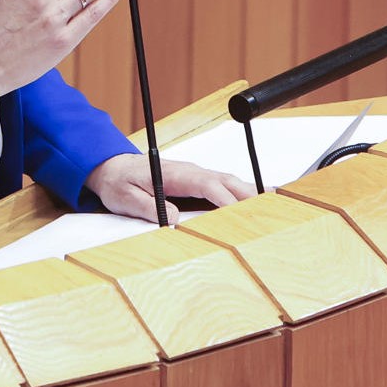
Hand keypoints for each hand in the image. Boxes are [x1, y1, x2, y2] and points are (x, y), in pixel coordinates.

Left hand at [85, 153, 257, 221]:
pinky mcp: (197, 181)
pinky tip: (257, 202)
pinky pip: (224, 186)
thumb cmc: (119, 182)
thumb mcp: (125, 197)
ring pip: (229, 182)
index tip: (240, 215)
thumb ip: (148, 206)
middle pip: (226, 181)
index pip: (207, 185)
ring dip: (250, 194)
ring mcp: (196, 175)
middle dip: (249, 196)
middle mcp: (191, 171)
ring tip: (273, 209)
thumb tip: (172, 217)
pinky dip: (242, 193)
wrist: (112, 168)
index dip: (226, 200)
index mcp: (175, 174)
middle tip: (270, 214)